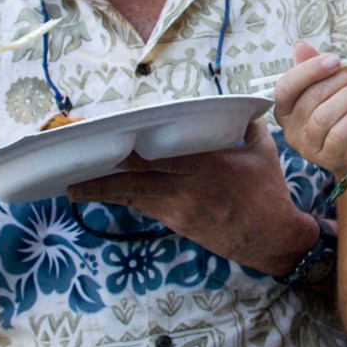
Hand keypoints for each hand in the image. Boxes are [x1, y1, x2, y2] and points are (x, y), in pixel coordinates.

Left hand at [66, 118, 314, 273]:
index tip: (108, 137)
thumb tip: (235, 108)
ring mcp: (179, 210)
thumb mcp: (262, 151)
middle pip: (136, 179)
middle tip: (74, 164)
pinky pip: (146, 208)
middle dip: (104, 172)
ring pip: (134, 198)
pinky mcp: (178, 225)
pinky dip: (126, 200)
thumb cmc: (268, 192)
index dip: (129, 149)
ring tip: (74, 188)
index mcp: (207, 166)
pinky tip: (108, 195)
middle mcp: (187, 188)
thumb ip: (245, 126)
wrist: (272, 238)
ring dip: (104, 192)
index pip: (159, 156)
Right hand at [272, 42, 346, 178]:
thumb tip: (300, 47)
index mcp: (286, 110)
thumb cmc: (344, 118)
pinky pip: (339, 133)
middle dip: (342, 78)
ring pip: (324, 115)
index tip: (335, 59)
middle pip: (311, 97)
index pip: (286, 87)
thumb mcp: (331, 90)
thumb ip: (316, 69)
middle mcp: (292, 130)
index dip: (309, 70)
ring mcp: (308, 146)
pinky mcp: (330, 157)